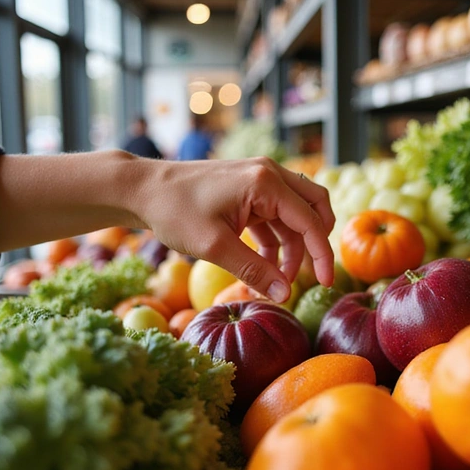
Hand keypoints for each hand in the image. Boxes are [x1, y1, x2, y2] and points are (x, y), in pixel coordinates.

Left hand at [134, 156, 334, 302]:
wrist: (143, 189)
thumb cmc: (175, 212)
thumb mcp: (215, 247)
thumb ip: (254, 271)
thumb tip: (285, 295)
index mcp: (266, 183)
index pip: (310, 221)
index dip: (322, 255)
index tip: (326, 284)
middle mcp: (269, 174)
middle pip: (315, 207)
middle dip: (317, 243)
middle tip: (312, 275)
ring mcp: (260, 179)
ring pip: (296, 214)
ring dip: (293, 246)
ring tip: (278, 280)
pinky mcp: (249, 189)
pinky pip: (276, 215)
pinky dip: (276, 241)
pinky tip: (265, 267)